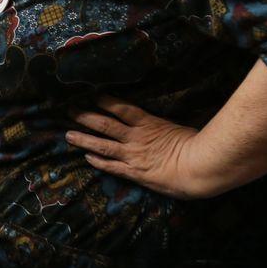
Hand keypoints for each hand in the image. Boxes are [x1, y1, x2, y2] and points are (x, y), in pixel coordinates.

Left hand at [66, 96, 205, 199]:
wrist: (199, 167)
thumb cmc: (195, 146)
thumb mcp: (177, 128)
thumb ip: (162, 126)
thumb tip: (158, 123)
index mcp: (148, 123)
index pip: (121, 107)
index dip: (105, 100)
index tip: (92, 95)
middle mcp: (135, 137)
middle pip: (105, 124)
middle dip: (85, 117)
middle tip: (69, 110)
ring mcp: (133, 155)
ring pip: (102, 145)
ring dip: (83, 139)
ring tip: (68, 135)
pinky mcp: (134, 173)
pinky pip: (112, 167)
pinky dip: (98, 162)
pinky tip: (86, 158)